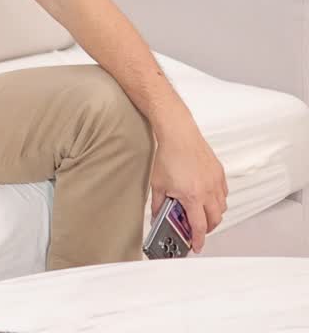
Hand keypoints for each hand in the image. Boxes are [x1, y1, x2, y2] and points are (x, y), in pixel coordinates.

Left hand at [150, 119, 227, 252]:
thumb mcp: (158, 184)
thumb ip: (159, 204)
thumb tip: (158, 216)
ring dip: (213, 215)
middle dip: (206, 229)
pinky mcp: (219, 173)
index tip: (197, 246)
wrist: (179, 135)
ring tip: (201, 214)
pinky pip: (224, 194)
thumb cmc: (168, 156)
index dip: (198, 240)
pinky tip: (207, 198)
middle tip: (197, 230)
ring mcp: (216, 182)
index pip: (198, 226)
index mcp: (192, 197)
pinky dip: (218, 201)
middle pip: (214, 220)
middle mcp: (208, 191)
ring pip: (222, 208)